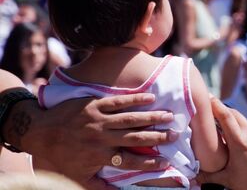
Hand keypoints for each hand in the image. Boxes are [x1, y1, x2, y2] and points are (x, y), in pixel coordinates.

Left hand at [24, 94, 177, 188]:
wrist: (39, 131)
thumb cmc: (60, 156)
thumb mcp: (78, 176)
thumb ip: (100, 186)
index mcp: (100, 156)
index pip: (130, 161)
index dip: (149, 163)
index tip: (166, 162)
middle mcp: (102, 138)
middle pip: (136, 138)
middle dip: (158, 137)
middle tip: (175, 135)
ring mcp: (99, 120)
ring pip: (130, 119)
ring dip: (152, 117)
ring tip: (170, 116)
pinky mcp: (94, 105)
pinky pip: (118, 102)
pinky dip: (135, 99)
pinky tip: (151, 98)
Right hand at [197, 98, 246, 188]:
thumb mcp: (231, 180)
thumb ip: (210, 176)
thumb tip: (195, 177)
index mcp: (239, 141)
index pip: (224, 115)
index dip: (215, 104)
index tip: (208, 96)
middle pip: (235, 115)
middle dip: (226, 114)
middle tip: (218, 119)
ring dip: (245, 132)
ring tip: (246, 149)